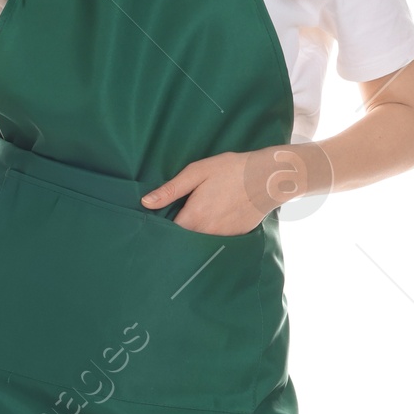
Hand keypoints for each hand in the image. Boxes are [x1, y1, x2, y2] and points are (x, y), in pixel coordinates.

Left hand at [141, 144, 330, 232]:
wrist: (268, 177)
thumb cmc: (231, 170)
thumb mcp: (197, 172)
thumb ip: (170, 190)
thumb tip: (146, 203)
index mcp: (193, 217)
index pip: (168, 233)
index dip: (160, 230)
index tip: (155, 224)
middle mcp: (206, 232)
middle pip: (183, 242)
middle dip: (175, 236)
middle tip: (174, 223)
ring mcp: (222, 238)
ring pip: (199, 243)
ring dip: (193, 237)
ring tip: (195, 222)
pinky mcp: (235, 238)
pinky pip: (216, 242)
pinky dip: (211, 236)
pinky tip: (213, 222)